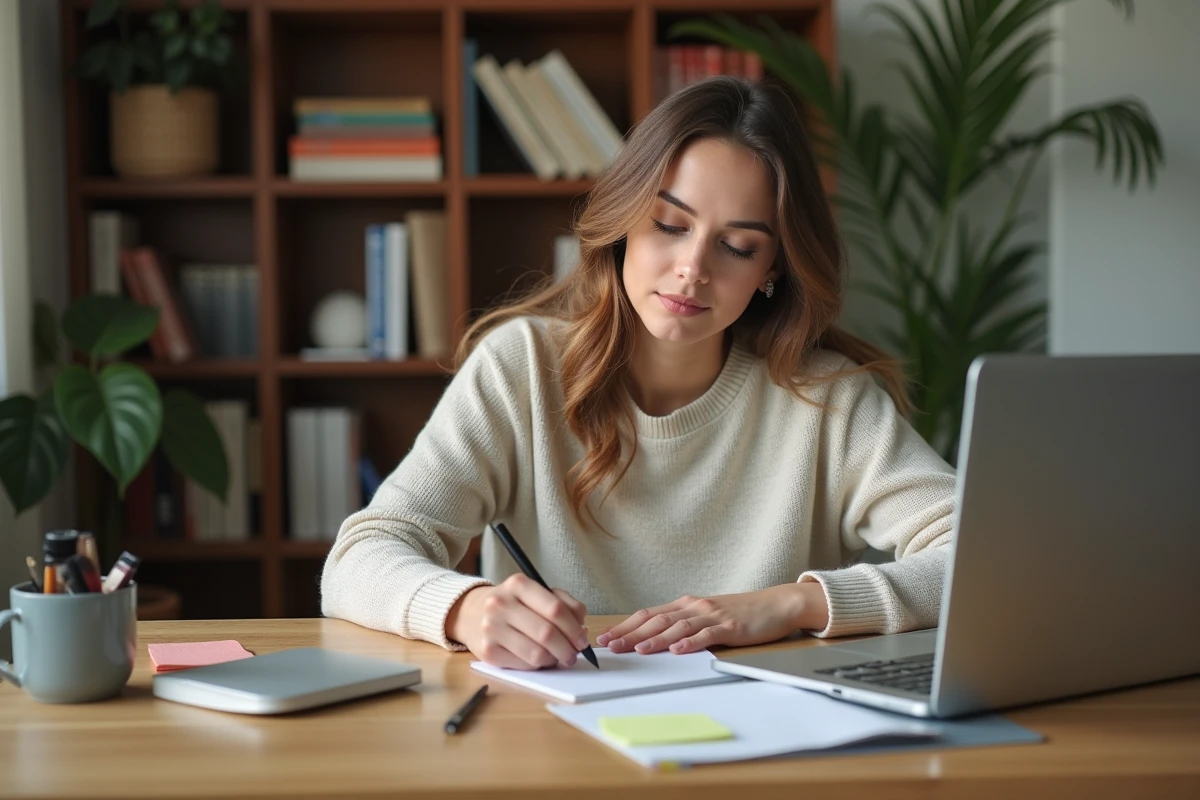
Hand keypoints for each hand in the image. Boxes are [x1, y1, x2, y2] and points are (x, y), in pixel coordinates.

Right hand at [445, 574, 588, 669]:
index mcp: (518, 584)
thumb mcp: (536, 593)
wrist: (471, 613)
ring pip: (536, 653)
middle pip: (547, 633)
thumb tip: (582, 627)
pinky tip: (539, 659)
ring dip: (554, 659)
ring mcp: (491, 628)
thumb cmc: (513, 604)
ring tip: (557, 657)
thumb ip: (563, 603)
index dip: (574, 628)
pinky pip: (523, 665)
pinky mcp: (487, 651)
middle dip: (568, 648)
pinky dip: (537, 665)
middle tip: (574, 654)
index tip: (582, 640)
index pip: (555, 609)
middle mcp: (501, 604)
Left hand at [596, 583, 828, 654]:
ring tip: (637, 650)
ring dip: (655, 639)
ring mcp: (712, 615)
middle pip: (656, 620)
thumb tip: (653, 640)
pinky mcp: (730, 626)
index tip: (605, 638)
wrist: (775, 605)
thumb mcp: (705, 616)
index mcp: (685, 605)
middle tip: (609, 646)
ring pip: (677, 627)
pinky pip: (707, 635)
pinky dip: (691, 643)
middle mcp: (694, 607)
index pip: (647, 614)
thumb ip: (683, 625)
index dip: (625, 626)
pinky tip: (678, 650)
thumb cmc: (739, 613)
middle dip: (630, 634)